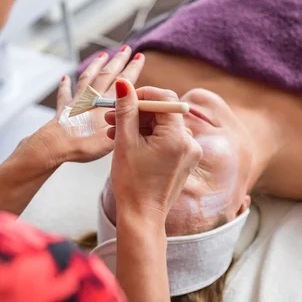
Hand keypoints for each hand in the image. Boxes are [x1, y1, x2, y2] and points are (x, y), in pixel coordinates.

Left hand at [26, 47, 144, 165]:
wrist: (56, 146)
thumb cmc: (83, 144)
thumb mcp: (112, 137)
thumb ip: (124, 120)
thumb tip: (137, 109)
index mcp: (106, 104)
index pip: (123, 82)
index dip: (132, 68)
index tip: (139, 56)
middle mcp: (92, 98)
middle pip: (106, 74)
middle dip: (117, 61)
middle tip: (125, 49)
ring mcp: (77, 101)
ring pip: (87, 78)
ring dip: (95, 66)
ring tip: (101, 56)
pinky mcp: (64, 109)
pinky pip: (65, 94)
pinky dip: (65, 85)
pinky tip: (64, 78)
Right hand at [108, 79, 202, 224]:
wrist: (142, 217)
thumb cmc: (132, 183)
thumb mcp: (125, 142)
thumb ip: (126, 110)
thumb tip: (124, 84)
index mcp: (178, 137)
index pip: (165, 99)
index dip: (142, 95)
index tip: (123, 99)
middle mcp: (190, 142)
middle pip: (163, 113)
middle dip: (136, 112)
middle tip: (111, 116)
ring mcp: (189, 153)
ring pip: (162, 127)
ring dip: (139, 126)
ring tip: (113, 132)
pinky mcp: (184, 161)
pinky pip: (166, 140)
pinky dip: (148, 138)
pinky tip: (127, 143)